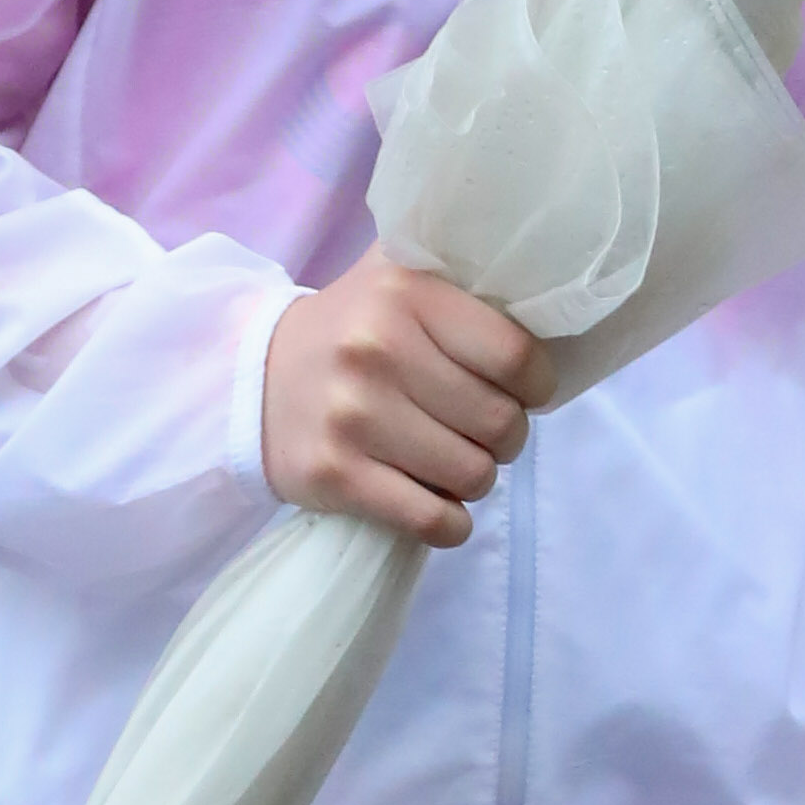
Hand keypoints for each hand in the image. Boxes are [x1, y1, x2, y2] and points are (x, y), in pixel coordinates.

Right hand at [262, 256, 542, 543]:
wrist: (254, 381)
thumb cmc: (352, 331)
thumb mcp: (401, 280)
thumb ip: (468, 283)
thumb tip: (550, 321)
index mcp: (407, 293)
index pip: (516, 358)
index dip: (536, 386)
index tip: (523, 391)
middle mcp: (378, 349)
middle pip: (500, 424)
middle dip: (505, 438)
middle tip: (481, 431)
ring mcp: (353, 416)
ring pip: (472, 476)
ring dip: (475, 478)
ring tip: (452, 461)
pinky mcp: (334, 474)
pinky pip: (431, 520)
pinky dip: (450, 524)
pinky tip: (438, 506)